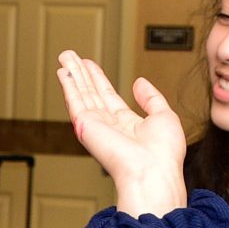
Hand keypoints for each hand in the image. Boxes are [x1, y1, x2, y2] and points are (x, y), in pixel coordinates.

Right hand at [56, 51, 187, 214]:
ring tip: (65, 56)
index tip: (90, 65)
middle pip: (91, 93)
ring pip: (81, 94)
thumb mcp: (164, 116)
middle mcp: (108, 126)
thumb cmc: (163, 154)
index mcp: (127, 125)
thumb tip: (140, 83)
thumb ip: (152, 98)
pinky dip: (69, 85)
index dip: (99, 79)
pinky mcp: (86, 126)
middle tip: (71, 56)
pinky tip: (64, 72)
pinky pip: (75, 101)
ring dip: (72, 74)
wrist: (153, 172)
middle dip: (81, 73)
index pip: (108, 96)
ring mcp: (96, 126)